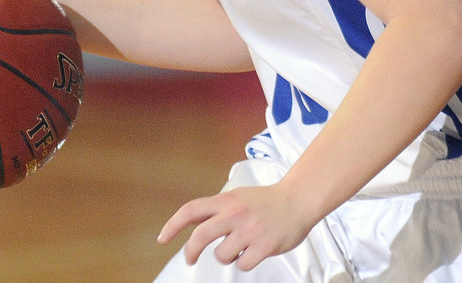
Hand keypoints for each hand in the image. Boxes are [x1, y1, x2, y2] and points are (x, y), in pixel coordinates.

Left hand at [157, 183, 315, 271]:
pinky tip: (254, 250)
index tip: (163, 238)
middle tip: (190, 259)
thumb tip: (193, 223)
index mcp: (227, 200)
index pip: (191, 210)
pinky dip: (245, 261)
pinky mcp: (264, 245)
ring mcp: (249, 230)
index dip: (173, 225)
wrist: (298, 200)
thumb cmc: (267, 201)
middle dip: (191, 251)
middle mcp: (235, 214)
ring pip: (221, 255)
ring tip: (240, 246)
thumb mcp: (238, 197)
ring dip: (227, 256)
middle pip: (200, 236)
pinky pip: (242, 264)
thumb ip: (218, 209)